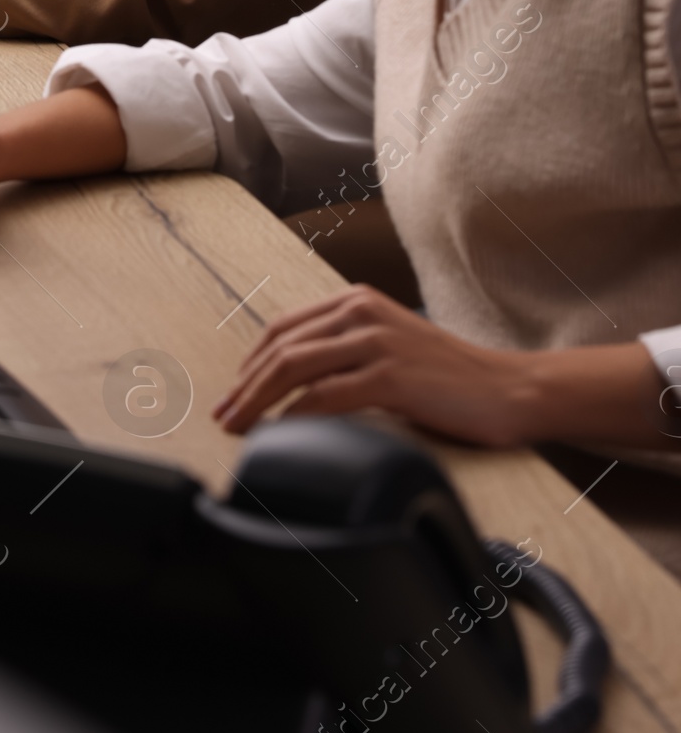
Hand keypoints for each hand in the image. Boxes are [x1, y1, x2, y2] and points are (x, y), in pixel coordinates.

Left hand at [212, 286, 537, 445]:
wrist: (510, 389)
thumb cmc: (451, 378)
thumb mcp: (390, 348)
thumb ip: (347, 353)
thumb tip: (296, 386)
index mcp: (357, 301)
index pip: (285, 326)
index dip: (250, 361)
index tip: (232, 392)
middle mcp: (361, 312)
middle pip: (282, 346)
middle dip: (244, 384)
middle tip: (223, 415)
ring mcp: (376, 341)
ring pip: (295, 366)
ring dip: (258, 400)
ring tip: (239, 426)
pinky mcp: (392, 376)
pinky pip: (328, 394)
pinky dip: (297, 414)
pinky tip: (282, 432)